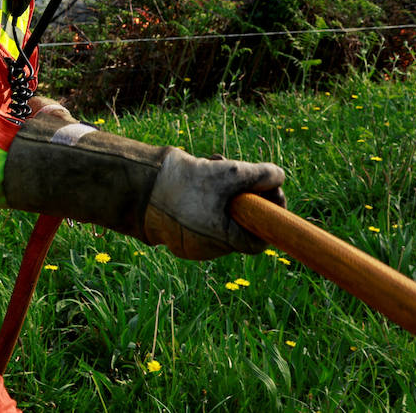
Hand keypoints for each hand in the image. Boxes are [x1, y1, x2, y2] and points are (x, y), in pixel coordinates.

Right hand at [144, 150, 285, 259]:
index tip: (266, 191)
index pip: (259, 239)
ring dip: (221, 195)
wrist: (136, 185)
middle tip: (232, 170)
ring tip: (208, 166)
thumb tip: (279, 178)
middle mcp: (206, 249)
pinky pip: (198, 221)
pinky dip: (202, 202)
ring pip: (217, 220)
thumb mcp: (229, 172)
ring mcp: (188, 245)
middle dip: (240, 196)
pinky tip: (193, 178)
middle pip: (237, 225)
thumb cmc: (184, 182)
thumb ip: (260, 175)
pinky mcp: (174, 234)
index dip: (268, 214)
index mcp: (222, 240)